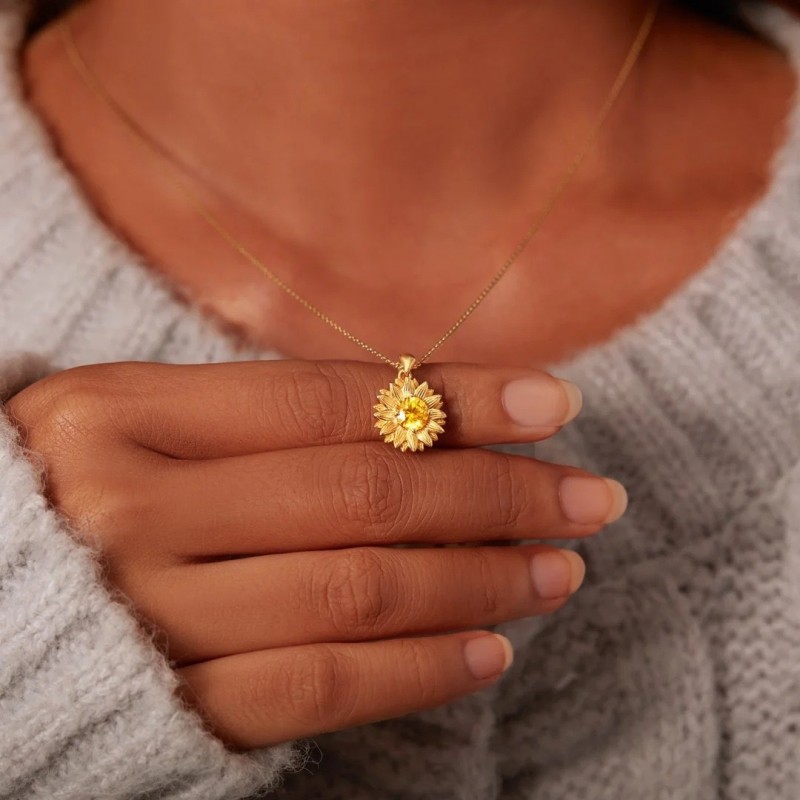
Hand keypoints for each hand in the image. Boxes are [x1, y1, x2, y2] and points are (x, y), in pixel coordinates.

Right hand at [4, 359, 625, 747]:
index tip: (552, 404)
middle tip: (587, 494)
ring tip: (559, 569)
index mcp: (119, 414)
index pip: (329, 399)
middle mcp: (129, 511)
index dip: (455, 399)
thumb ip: (262, 419)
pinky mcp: (168, 708)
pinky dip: (418, 670)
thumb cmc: (66, 496)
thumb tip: (426, 414)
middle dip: (495, 494)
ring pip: (355, 593)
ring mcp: (146, 617)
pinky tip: (489, 650)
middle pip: (360, 494)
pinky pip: (318, 690)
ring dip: (479, 580)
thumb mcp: (139, 426)